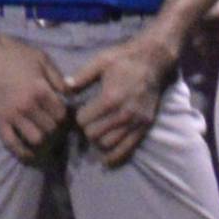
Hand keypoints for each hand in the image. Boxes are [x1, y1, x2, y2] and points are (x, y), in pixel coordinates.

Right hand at [0, 33, 70, 162]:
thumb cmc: (13, 53)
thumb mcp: (41, 58)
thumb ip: (58, 77)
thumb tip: (71, 93)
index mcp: (41, 90)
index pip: (61, 114)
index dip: (63, 115)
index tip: (60, 113)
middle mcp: (28, 106)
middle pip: (51, 127)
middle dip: (53, 126)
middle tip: (51, 122)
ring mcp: (12, 115)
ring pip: (36, 138)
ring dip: (41, 137)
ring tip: (41, 131)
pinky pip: (12, 143)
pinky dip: (22, 152)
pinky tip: (29, 154)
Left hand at [67, 33, 175, 167]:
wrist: (153, 60)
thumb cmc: (124, 59)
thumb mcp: (101, 61)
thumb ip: (82, 76)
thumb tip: (65, 88)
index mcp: (110, 98)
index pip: (84, 121)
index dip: (78, 117)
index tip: (81, 112)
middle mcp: (123, 113)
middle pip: (93, 135)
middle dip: (86, 130)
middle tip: (88, 123)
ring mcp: (135, 122)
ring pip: (108, 144)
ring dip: (98, 141)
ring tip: (97, 133)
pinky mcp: (144, 126)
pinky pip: (127, 149)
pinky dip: (114, 157)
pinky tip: (105, 160)